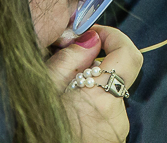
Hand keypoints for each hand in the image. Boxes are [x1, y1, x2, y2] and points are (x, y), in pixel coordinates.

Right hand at [47, 26, 142, 142]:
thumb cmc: (38, 129)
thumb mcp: (42, 89)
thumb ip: (69, 60)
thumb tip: (90, 39)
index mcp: (100, 96)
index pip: (128, 54)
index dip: (115, 37)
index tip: (94, 34)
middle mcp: (116, 113)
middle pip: (115, 75)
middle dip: (95, 66)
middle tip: (68, 67)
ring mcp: (117, 129)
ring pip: (108, 96)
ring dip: (90, 90)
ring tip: (63, 96)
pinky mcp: (113, 138)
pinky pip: (106, 114)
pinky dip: (91, 107)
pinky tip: (70, 113)